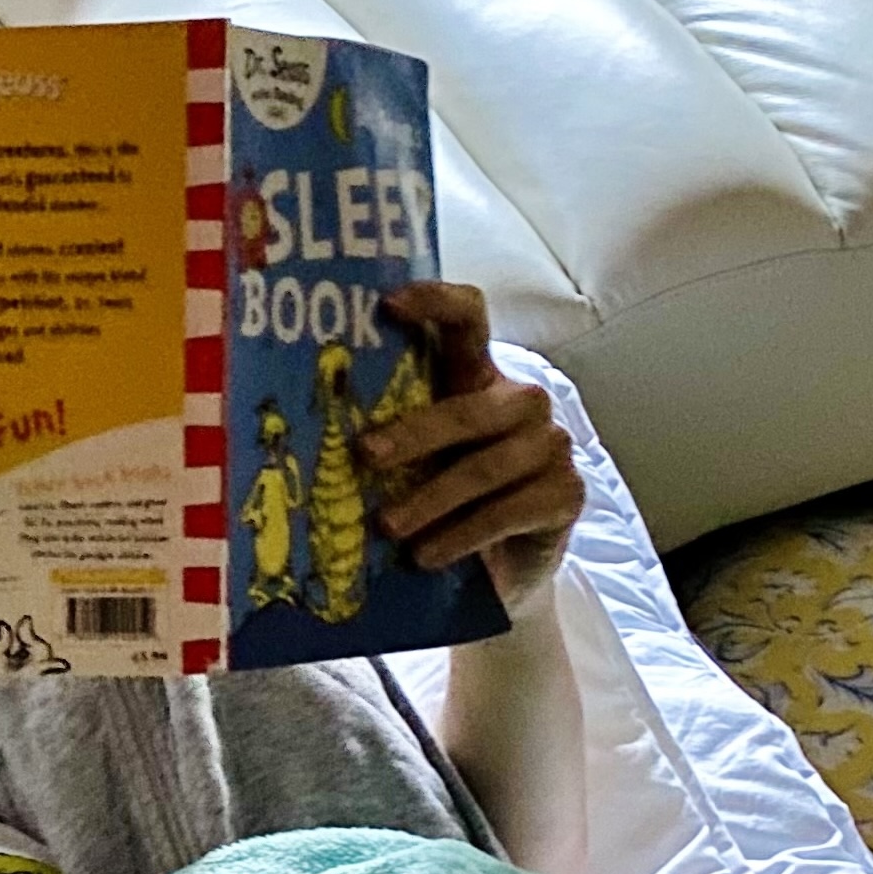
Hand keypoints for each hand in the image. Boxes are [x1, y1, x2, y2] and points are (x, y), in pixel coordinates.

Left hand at [357, 283, 580, 611]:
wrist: (505, 571)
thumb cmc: (448, 505)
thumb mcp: (417, 465)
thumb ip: (387, 439)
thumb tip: (306, 441)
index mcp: (479, 379)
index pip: (469, 320)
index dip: (435, 302)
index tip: (388, 305)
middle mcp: (522, 403)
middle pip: (469, 409)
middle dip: (414, 434)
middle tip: (364, 457)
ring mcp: (551, 446)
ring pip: (485, 468)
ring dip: (429, 500)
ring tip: (387, 529)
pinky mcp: (566, 494)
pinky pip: (509, 512)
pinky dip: (461, 535)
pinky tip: (425, 556)